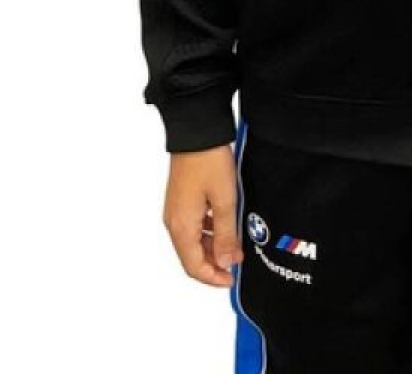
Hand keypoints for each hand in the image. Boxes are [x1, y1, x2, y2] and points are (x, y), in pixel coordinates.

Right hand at [162, 144, 244, 286]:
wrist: (196, 132)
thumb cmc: (209, 162)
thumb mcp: (224, 200)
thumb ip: (226, 234)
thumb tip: (226, 263)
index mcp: (181, 227)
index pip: (194, 267)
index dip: (213, 277)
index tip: (232, 279)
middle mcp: (173, 222)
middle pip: (192, 256)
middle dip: (215, 262)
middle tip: (238, 260)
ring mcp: (175, 210)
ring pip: (193, 241)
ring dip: (213, 246)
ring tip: (236, 242)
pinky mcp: (181, 200)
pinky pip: (193, 225)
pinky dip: (209, 231)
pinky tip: (225, 224)